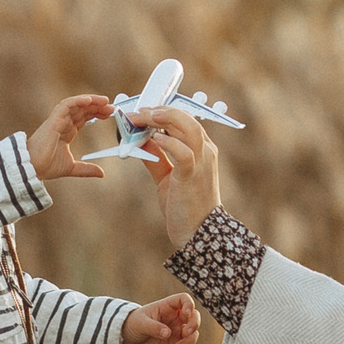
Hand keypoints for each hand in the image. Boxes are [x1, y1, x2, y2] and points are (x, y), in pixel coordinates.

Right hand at [26, 94, 117, 181]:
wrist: (32, 168)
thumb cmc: (45, 166)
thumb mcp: (72, 167)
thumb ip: (86, 169)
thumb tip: (101, 173)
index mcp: (66, 131)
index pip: (83, 117)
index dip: (96, 113)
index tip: (109, 113)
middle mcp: (62, 123)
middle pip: (82, 109)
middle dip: (97, 106)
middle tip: (111, 106)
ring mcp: (58, 120)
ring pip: (76, 104)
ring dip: (90, 100)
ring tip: (104, 101)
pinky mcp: (53, 120)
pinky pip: (66, 105)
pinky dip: (77, 101)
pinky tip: (89, 100)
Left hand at [122, 292, 201, 343]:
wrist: (128, 341)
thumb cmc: (134, 324)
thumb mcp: (141, 323)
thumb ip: (153, 327)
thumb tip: (168, 333)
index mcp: (168, 307)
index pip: (184, 299)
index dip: (189, 304)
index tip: (186, 313)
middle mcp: (176, 318)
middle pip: (194, 317)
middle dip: (194, 324)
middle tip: (186, 332)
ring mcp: (178, 332)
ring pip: (193, 334)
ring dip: (190, 340)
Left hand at [138, 106, 221, 247]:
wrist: (198, 232)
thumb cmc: (184, 205)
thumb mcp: (166, 177)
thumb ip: (156, 158)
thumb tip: (141, 141)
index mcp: (202, 150)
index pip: (185, 121)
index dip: (164, 112)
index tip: (144, 111)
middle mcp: (205, 151)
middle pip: (186, 119)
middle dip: (160, 111)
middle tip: (138, 112)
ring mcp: (202, 162)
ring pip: (188, 128)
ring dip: (165, 118)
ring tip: (145, 116)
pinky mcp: (192, 175)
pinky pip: (184, 152)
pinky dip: (170, 142)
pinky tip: (156, 138)